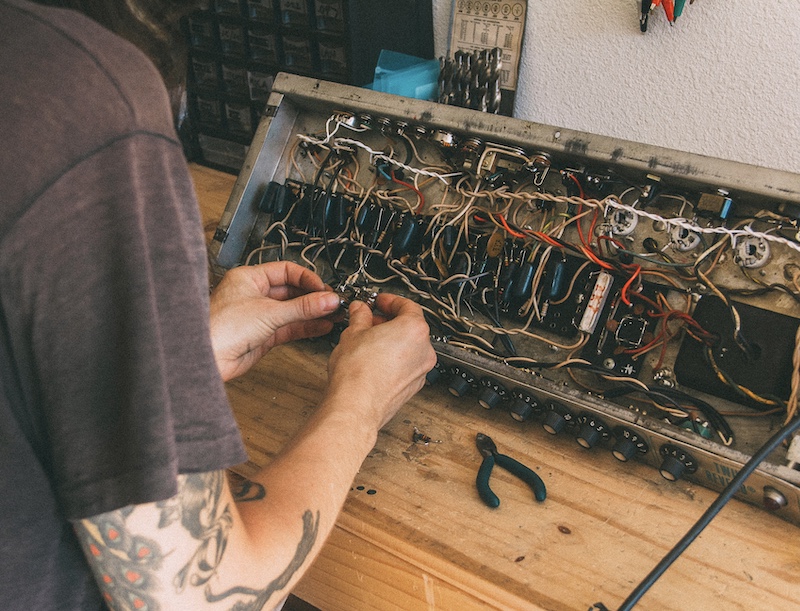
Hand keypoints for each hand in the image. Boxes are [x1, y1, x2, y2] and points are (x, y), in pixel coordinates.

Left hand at [209, 262, 340, 380]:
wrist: (207, 358)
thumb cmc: (220, 328)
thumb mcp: (269, 312)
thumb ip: (303, 307)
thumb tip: (327, 300)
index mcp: (249, 278)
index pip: (286, 271)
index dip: (307, 279)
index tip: (323, 289)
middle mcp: (254, 294)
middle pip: (292, 291)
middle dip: (314, 297)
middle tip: (333, 302)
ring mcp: (259, 315)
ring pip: (293, 310)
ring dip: (313, 313)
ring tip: (333, 314)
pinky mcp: (263, 335)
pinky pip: (290, 327)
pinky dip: (306, 326)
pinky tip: (322, 326)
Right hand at [326, 293, 435, 431]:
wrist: (355, 406)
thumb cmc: (357, 372)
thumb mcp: (353, 333)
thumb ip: (360, 316)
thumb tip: (360, 310)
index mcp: (414, 330)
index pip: (407, 306)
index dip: (390, 301)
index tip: (378, 302)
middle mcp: (424, 350)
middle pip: (411, 327)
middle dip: (389, 321)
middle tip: (369, 320)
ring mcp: (420, 371)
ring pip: (409, 348)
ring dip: (392, 341)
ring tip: (368, 341)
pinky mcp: (412, 387)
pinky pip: (406, 366)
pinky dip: (394, 359)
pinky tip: (373, 361)